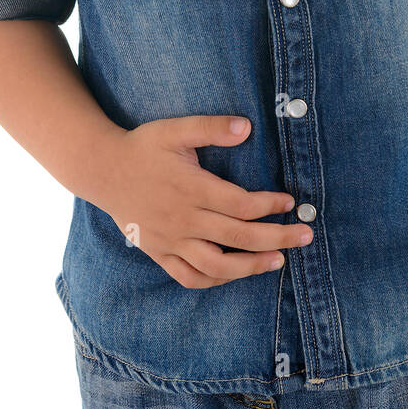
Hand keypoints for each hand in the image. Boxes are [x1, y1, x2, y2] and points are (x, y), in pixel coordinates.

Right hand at [100, 114, 312, 287]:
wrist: (101, 171)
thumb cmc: (142, 147)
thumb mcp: (175, 129)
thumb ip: (211, 127)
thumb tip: (247, 127)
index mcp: (192, 189)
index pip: (241, 205)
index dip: (270, 205)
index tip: (290, 202)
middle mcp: (184, 220)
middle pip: (239, 238)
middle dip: (278, 238)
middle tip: (306, 236)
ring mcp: (171, 241)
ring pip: (217, 266)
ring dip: (251, 267)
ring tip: (278, 261)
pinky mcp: (159, 253)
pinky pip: (190, 277)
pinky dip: (215, 281)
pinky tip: (235, 275)